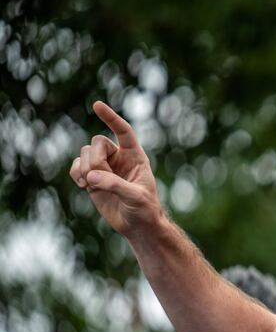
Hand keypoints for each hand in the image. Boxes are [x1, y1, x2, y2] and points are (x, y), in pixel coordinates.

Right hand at [69, 101, 161, 239]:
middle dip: (94, 159)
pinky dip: (75, 172)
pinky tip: (84, 184)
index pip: (124, 131)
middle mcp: (119, 158)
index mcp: (136, 157)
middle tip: (98, 177)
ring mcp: (104, 167)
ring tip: (90, 184)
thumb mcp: (135, 197)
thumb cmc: (144, 210)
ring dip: (84, 167)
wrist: (138, 226)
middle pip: (97, 143)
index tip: (96, 105)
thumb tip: (90, 175)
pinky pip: (76, 166)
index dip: (111, 118)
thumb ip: (114, 184)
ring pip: (85, 153)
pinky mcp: (92, 179)